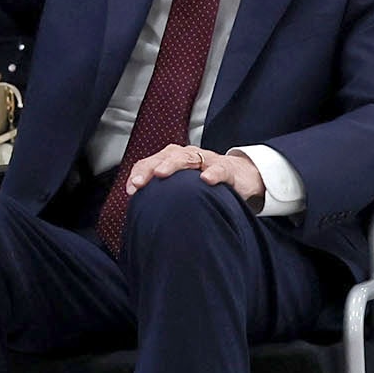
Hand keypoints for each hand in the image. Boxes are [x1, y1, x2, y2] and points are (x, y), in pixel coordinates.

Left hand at [124, 143, 266, 208]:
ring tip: (161, 173)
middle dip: (150, 168)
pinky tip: (206, 180)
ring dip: (173, 164)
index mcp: (175, 159)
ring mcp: (208, 160)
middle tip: (139, 183)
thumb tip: (142, 216)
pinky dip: (212, 173)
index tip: (130, 190)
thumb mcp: (184, 187)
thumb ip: (166, 195)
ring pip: (188, 157)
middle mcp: (189, 156)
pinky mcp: (227, 169)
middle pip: (166, 156)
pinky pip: (219, 169)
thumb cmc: (206, 183)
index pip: (152, 162)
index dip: (139, 173)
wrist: (242, 176)